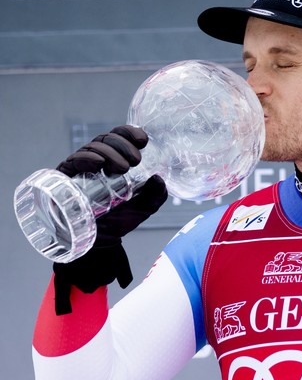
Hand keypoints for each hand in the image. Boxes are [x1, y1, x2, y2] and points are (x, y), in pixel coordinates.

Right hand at [53, 126, 167, 314]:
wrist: (95, 246)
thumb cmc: (115, 223)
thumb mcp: (141, 210)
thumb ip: (154, 196)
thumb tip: (160, 178)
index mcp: (115, 162)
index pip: (120, 138)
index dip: (130, 133)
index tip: (144, 140)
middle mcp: (97, 161)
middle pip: (107, 139)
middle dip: (123, 145)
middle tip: (136, 160)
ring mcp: (80, 168)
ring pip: (92, 147)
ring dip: (109, 153)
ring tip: (123, 168)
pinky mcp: (64, 178)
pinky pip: (73, 161)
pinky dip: (86, 158)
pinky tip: (97, 164)